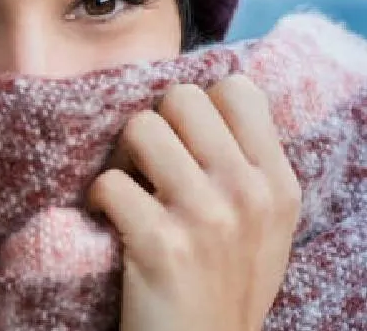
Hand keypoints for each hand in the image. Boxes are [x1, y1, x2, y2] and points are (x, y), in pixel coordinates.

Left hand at [88, 75, 301, 330]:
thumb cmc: (225, 285)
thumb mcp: (264, 226)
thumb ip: (246, 167)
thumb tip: (199, 105)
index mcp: (277, 182)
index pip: (237, 89)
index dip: (198, 107)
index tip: (184, 140)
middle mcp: (248, 192)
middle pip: (181, 99)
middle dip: (154, 125)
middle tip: (147, 164)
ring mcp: (206, 216)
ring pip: (140, 128)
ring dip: (122, 158)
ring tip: (129, 190)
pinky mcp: (160, 243)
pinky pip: (109, 181)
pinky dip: (98, 198)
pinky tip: (109, 220)